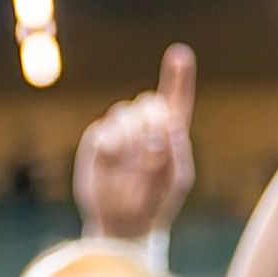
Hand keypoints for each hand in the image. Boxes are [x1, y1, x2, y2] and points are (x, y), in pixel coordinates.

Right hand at [76, 44, 198, 242]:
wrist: (122, 223)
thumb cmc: (155, 203)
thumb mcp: (176, 181)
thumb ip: (178, 151)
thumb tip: (170, 123)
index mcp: (169, 134)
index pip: (175, 99)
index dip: (178, 76)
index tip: (180, 53)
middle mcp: (144, 127)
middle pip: (149, 102)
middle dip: (152, 124)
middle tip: (152, 151)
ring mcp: (120, 132)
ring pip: (125, 112)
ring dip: (132, 139)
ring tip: (132, 165)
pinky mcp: (97, 138)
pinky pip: (105, 129)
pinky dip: (113, 146)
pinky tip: (114, 163)